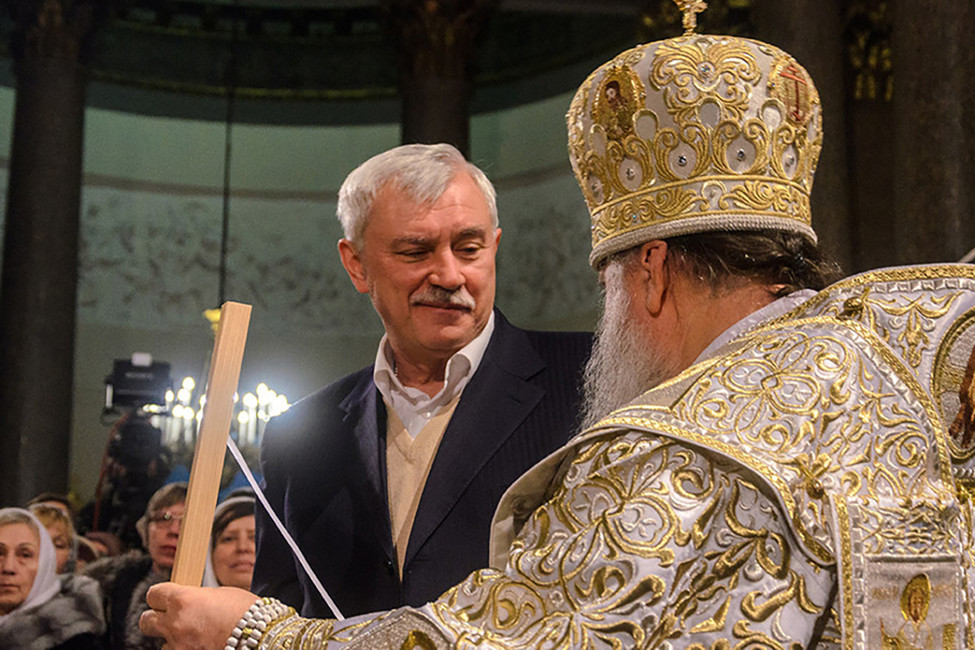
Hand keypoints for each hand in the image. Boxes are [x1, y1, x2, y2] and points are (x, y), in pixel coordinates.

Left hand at [140, 582, 258, 648]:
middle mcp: (175, 623)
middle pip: (146, 621)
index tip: (166, 597)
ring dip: (173, 638)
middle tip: (170, 617)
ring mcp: (179, 646)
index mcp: (183, 600)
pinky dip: (184, 649)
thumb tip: (189, 602)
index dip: (160, 596)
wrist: (261, 636)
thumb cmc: (246, 613)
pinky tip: (199, 644)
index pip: (154, 594)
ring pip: (162, 642)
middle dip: (156, 618)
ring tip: (194, 635)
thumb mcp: (221, 594)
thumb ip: (198, 598)